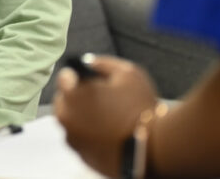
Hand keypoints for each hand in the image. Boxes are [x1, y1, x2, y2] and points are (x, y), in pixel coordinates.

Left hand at [53, 55, 158, 176]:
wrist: (156, 149)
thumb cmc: (141, 108)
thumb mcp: (127, 73)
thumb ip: (103, 63)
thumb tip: (88, 62)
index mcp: (72, 96)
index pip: (63, 77)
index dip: (75, 75)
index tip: (85, 77)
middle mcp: (66, 119)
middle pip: (64, 101)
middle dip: (77, 97)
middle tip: (99, 98)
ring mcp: (74, 140)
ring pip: (72, 122)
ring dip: (82, 116)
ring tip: (107, 116)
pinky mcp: (84, 157)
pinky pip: (82, 140)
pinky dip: (90, 135)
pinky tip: (108, 132)